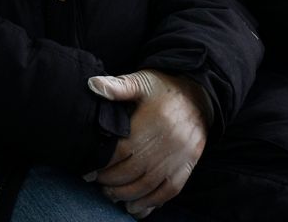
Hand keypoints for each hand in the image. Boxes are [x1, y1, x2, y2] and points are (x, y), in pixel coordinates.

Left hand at [86, 70, 208, 218]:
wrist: (199, 95)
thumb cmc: (165, 88)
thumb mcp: (142, 81)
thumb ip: (118, 86)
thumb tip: (92, 84)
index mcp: (150, 123)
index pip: (121, 152)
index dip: (102, 165)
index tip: (88, 172)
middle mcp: (165, 143)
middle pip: (132, 172)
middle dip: (111, 183)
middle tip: (98, 185)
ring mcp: (178, 157)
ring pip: (148, 185)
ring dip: (127, 195)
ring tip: (112, 196)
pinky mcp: (188, 165)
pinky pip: (169, 190)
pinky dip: (152, 202)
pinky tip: (138, 207)